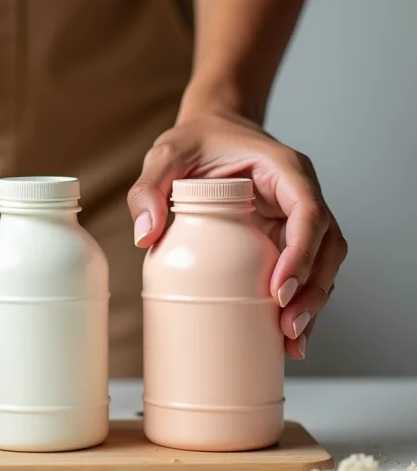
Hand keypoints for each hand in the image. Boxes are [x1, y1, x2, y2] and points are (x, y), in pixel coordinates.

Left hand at [127, 111, 346, 359]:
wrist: (209, 129)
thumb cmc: (194, 138)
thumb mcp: (166, 153)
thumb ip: (149, 187)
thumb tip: (145, 237)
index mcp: (283, 168)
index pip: (308, 211)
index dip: (301, 253)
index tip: (279, 289)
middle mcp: (298, 192)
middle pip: (326, 245)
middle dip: (312, 290)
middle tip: (288, 327)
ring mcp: (294, 215)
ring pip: (322, 263)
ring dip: (312, 302)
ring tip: (291, 341)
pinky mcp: (283, 234)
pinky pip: (302, 268)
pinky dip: (298, 300)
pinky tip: (286, 334)